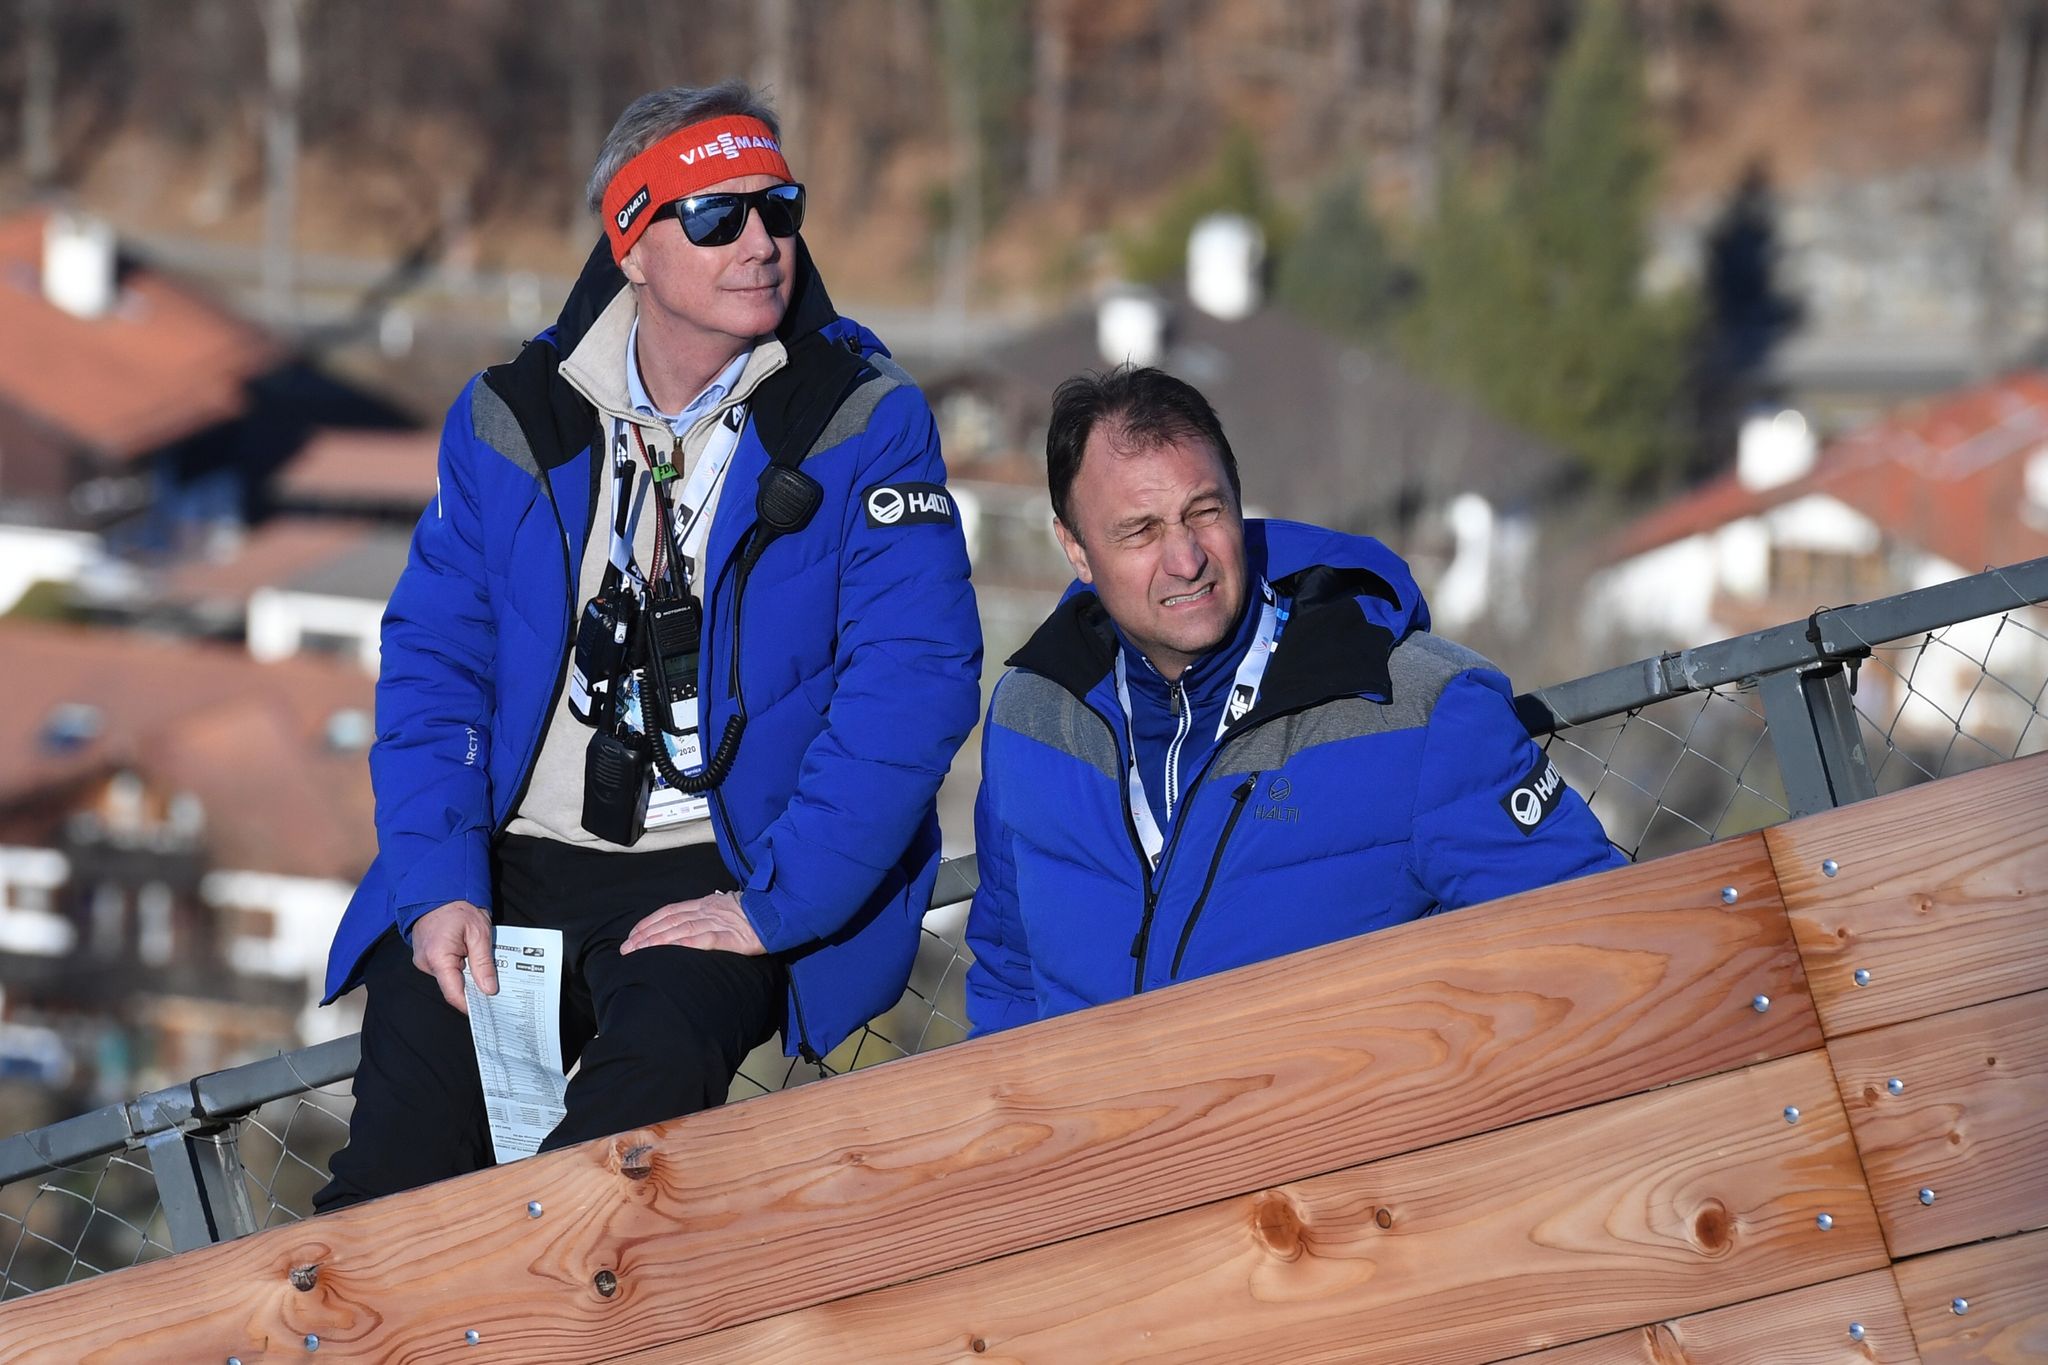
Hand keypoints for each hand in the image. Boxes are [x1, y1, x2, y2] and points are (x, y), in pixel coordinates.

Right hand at [411, 900, 496, 1013]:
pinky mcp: (425, 957)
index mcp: (438, 958)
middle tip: (495, 990)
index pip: (454, 993)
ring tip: (486, 972)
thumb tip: (489, 989)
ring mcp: (423, 961)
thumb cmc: (459, 907)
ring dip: (466, 977)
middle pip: (452, 987)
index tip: (487, 1012)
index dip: (470, 1005)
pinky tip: (473, 964)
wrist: (439, 890)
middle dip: (473, 989)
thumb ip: (483, 963)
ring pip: (449, 978)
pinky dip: (458, 968)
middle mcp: (425, 963)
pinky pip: (444, 969)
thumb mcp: (479, 933)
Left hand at [621, 890, 765, 955]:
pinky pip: (707, 940)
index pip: (670, 912)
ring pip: (682, 930)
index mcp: (707, 904)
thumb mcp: (729, 907)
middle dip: (646, 935)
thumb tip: (691, 923)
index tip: (633, 935)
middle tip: (627, 949)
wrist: (783, 908)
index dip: (649, 922)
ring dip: (658, 941)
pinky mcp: (734, 937)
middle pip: (670, 921)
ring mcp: (721, 923)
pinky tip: (672, 950)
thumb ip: (710, 913)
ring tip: (639, 951)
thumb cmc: (758, 912)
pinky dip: (687, 944)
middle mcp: (708, 910)